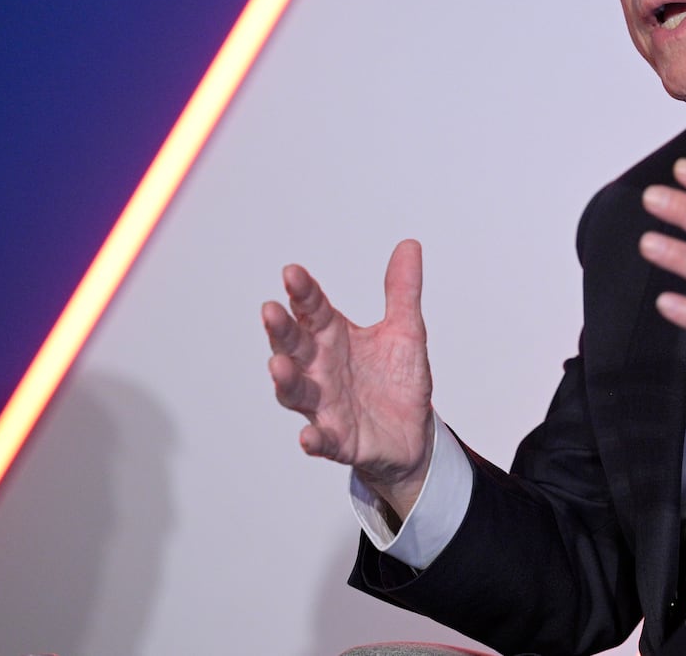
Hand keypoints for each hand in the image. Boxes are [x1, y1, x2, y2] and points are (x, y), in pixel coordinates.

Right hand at [262, 238, 434, 516]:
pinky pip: (322, 440)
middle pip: (295, 346)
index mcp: (334, 337)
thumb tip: (409, 245)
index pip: (312, 310)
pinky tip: (307, 437)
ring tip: (278, 365)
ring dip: (286, 379)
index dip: (302, 292)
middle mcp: (321, 369)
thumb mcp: (406, 330)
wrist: (414, 432)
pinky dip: (314, 439)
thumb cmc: (398, 379)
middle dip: (282, 330)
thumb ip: (403, 291)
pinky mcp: (339, 439)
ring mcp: (326, 405)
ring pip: (297, 391)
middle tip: (271, 310)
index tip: (292, 272)